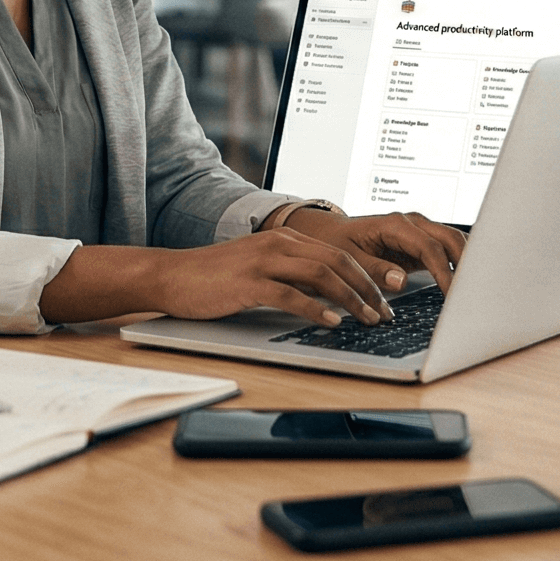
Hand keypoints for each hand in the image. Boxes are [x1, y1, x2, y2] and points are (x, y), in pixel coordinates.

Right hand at [146, 227, 399, 326]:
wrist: (172, 275)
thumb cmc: (216, 278)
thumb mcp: (261, 269)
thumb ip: (294, 276)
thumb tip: (331, 297)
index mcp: (286, 238)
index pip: (339, 253)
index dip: (367, 275)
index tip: (386, 297)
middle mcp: (279, 243)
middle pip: (338, 261)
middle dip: (368, 287)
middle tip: (385, 312)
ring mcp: (263, 260)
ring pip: (321, 274)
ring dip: (350, 298)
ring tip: (367, 318)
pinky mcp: (249, 282)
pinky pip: (291, 294)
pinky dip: (316, 309)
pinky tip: (331, 322)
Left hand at [278, 207, 467, 290]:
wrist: (331, 234)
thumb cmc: (337, 243)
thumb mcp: (348, 259)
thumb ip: (373, 270)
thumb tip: (401, 280)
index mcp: (395, 225)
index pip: (429, 247)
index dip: (444, 272)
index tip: (453, 295)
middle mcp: (412, 224)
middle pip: (451, 239)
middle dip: (466, 264)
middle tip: (474, 293)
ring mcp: (420, 231)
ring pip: (454, 242)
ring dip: (467, 263)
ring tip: (476, 290)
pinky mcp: (422, 243)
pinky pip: (447, 251)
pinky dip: (459, 265)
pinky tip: (465, 285)